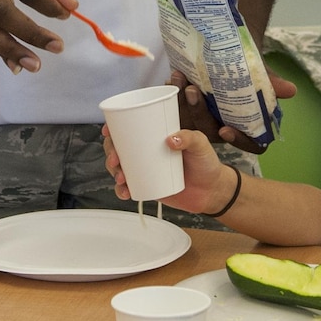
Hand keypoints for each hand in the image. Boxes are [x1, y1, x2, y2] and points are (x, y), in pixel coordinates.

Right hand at [102, 124, 235, 213]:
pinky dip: (122, 190)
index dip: (114, 128)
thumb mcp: (201, 144)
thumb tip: (169, 139)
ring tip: (121, 177)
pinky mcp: (147, 187)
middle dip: (110, 152)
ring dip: (114, 172)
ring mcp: (145, 170)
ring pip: (120, 168)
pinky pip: (128, 188)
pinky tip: (124, 191)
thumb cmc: (207, 163)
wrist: (213, 191)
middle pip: (119, 148)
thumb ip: (189, 138)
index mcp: (155, 136)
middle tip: (115, 159)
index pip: (130, 128)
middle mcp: (146, 152)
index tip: (107, 131)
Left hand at [173, 72, 296, 155]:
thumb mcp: (260, 72)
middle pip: (211, 131)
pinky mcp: (187, 109)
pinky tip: (171, 78)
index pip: (249, 144)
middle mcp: (224, 125)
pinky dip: (173, 93)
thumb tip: (291, 90)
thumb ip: (272, 83)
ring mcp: (203, 119)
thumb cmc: (249, 66)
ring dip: (182, 102)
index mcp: (247, 124)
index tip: (226, 129)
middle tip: (193, 91)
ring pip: (190, 120)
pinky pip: (177, 107)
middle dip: (199, 113)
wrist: (229, 50)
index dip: (238, 141)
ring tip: (179, 80)